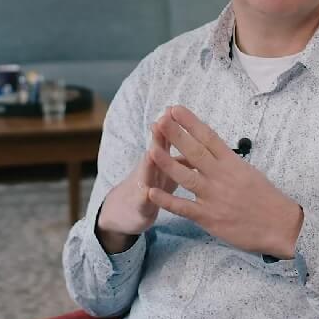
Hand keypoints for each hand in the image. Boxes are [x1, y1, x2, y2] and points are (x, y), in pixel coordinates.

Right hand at [96, 118, 179, 251]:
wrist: (123, 209)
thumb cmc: (153, 182)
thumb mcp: (164, 165)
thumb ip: (178, 151)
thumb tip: (194, 135)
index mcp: (160, 158)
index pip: (166, 138)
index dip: (171, 125)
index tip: (175, 108)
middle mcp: (150, 169)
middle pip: (155, 150)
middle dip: (158, 137)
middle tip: (161, 121)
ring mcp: (143, 186)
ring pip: (146, 174)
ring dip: (148, 163)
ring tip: (151, 152)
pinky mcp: (140, 206)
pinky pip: (143, 202)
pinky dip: (145, 197)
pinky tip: (147, 194)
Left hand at [147, 106, 303, 258]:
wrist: (281, 226)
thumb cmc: (266, 199)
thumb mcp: (249, 173)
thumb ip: (228, 162)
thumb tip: (213, 150)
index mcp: (232, 163)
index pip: (208, 137)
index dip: (190, 122)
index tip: (175, 109)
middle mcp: (221, 176)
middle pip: (194, 151)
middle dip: (175, 134)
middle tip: (159, 119)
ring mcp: (214, 196)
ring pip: (186, 176)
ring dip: (167, 162)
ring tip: (151, 148)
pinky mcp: (209, 217)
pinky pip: (184, 207)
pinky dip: (167, 200)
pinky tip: (152, 192)